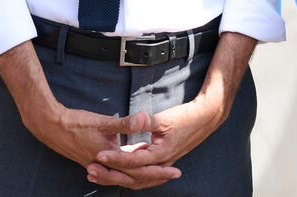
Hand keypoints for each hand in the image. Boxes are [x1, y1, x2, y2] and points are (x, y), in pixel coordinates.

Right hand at [25, 105, 178, 188]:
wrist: (51, 127)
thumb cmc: (77, 123)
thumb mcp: (104, 122)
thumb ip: (125, 123)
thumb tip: (144, 118)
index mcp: (111, 160)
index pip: (140, 170)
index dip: (159, 171)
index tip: (175, 171)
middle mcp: (106, 168)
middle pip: (135, 178)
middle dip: (155, 176)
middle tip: (174, 174)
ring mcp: (99, 167)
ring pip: (125, 177)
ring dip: (142, 175)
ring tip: (158, 172)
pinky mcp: (94, 162)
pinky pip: (116, 173)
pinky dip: (128, 171)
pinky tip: (132, 164)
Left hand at [89, 30, 257, 189]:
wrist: (206, 118)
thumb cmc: (186, 117)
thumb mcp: (164, 118)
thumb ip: (147, 121)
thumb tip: (138, 118)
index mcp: (161, 154)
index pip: (132, 161)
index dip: (114, 158)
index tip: (98, 154)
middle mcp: (161, 164)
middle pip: (131, 176)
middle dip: (110, 174)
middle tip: (91, 170)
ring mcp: (162, 164)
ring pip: (136, 179)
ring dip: (117, 176)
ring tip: (98, 172)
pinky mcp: (161, 160)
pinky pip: (142, 173)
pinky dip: (128, 173)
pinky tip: (116, 167)